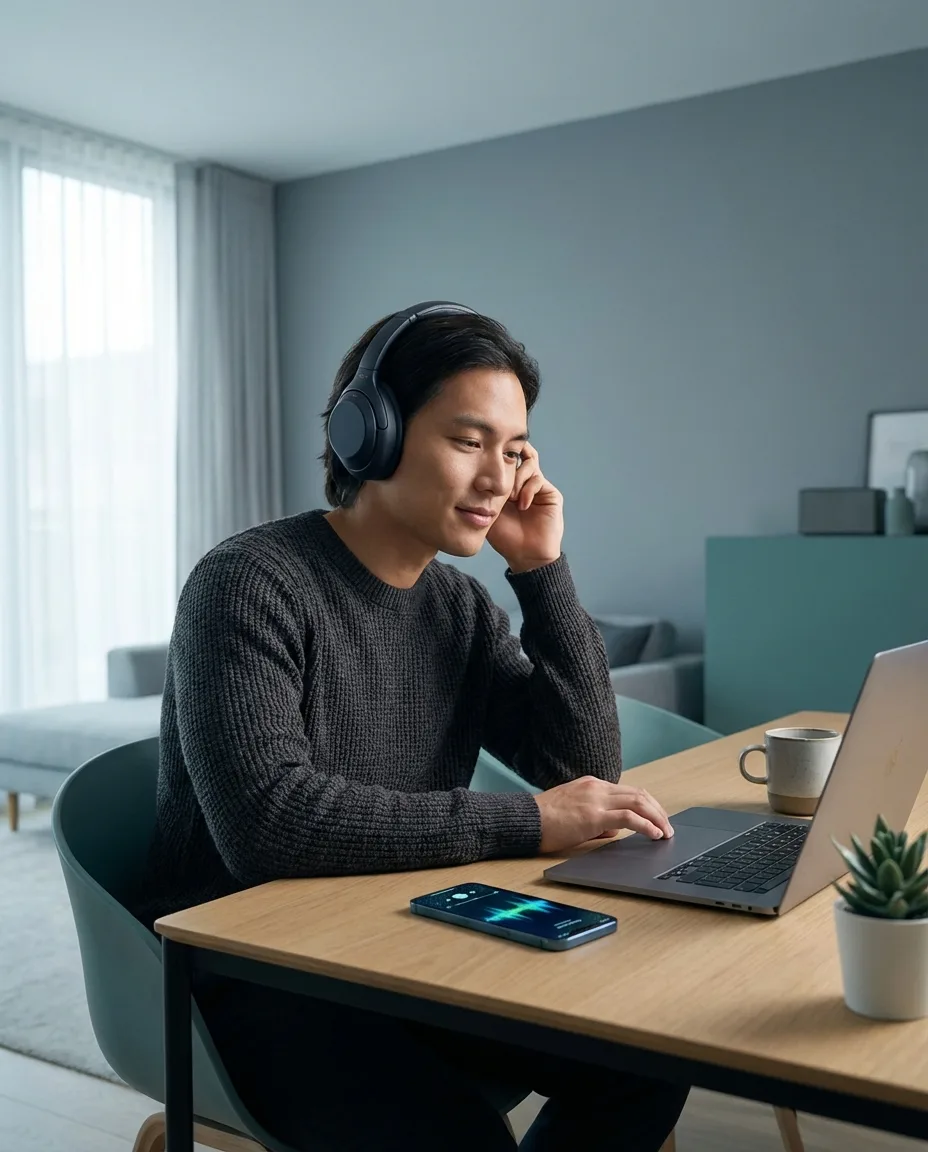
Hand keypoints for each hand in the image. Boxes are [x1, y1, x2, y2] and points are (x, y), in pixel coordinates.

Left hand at [485, 442, 563, 572]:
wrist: (525, 556)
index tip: (487, 455)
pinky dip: (527, 490)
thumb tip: (474, 471)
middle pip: (521, 453)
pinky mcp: (550, 494)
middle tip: (499, 477)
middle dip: (509, 460)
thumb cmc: (504, 538)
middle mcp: (525, 482)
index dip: (499, 454)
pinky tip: (521, 505)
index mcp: (509, 484)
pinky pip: (538, 480)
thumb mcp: (488, 511)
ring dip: (517, 477)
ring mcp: (538, 487)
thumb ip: (483, 492)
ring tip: (511, 497)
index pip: (507, 458)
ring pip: (529, 463)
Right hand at [534, 776, 673, 853]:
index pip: (628, 791)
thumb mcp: (573, 814)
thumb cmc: (543, 820)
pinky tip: (654, 834)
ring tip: (666, 832)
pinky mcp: (594, 815)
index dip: (648, 804)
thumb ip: (597, 820)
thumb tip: (616, 831)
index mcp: (592, 785)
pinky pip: (629, 818)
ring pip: (639, 802)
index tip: (658, 817)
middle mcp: (597, 787)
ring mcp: (596, 799)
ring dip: (657, 817)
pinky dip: (646, 825)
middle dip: (658, 810)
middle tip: (668, 826)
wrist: (524, 820)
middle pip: (639, 794)